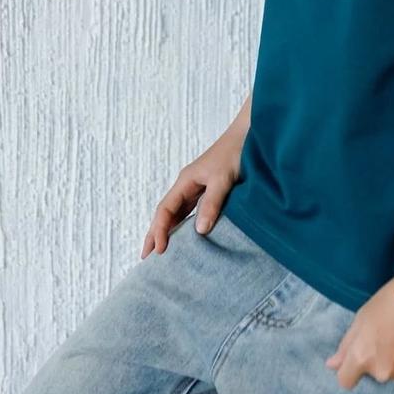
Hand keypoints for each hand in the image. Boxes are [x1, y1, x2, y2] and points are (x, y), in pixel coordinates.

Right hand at [140, 129, 243, 257]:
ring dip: (168, 231)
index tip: (158, 251)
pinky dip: (184, 225)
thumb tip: (199, 231)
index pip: (165, 210)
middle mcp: (187, 185)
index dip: (159, 230)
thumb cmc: (234, 153)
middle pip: (166, 213)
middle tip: (146, 258)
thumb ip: (211, 203)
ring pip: (177, 213)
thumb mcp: (222, 179)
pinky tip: (185, 236)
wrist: (247, 135)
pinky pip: (190, 211)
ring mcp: (197, 188)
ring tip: (160, 252)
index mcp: (185, 181)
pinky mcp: (208, 190)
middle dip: (155, 234)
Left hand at [324, 271, 393, 389]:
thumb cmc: (392, 299)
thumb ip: (347, 345)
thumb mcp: (362, 317)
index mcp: (361, 356)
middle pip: (374, 373)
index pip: (345, 380)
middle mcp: (381, 372)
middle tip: (392, 334)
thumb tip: (331, 365)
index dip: (350, 370)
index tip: (359, 357)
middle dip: (379, 359)